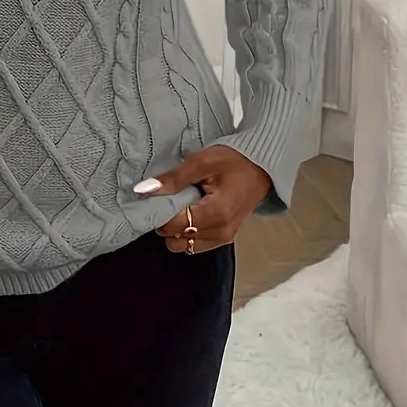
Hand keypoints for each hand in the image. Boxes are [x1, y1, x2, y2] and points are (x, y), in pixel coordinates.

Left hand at [135, 145, 271, 252]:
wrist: (262, 167)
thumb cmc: (234, 160)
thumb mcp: (202, 162)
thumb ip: (174, 178)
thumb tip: (143, 190)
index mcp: (216, 214)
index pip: (173, 226)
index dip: (158, 212)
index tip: (155, 197)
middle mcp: (220, 232)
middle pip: (175, 240)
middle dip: (166, 223)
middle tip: (169, 199)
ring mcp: (223, 238)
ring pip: (184, 246)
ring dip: (176, 229)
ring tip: (181, 205)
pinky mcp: (224, 239)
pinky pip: (195, 244)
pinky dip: (187, 232)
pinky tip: (191, 212)